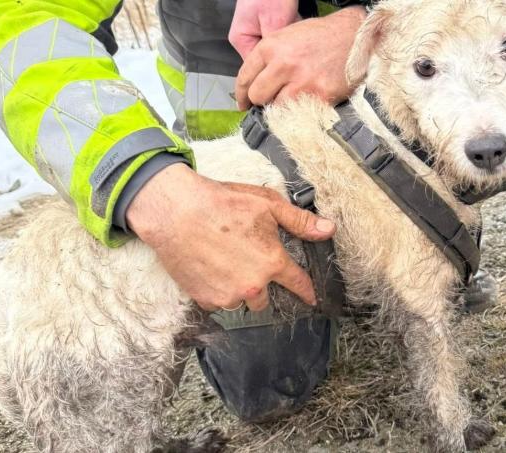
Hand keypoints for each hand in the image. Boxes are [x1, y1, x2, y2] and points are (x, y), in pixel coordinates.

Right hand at [126, 163, 335, 311]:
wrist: (176, 211)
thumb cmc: (222, 203)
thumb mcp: (267, 204)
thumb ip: (300, 221)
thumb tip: (328, 229)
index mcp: (272, 262)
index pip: (297, 283)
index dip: (306, 291)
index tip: (312, 299)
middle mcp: (253, 285)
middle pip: (266, 298)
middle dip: (261, 284)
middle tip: (246, 261)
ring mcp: (228, 295)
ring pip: (241, 300)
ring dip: (239, 289)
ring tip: (225, 263)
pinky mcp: (205, 299)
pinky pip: (218, 302)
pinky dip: (217, 290)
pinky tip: (210, 269)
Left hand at [234, 6, 366, 109]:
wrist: (356, 37)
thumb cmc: (324, 36)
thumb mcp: (289, 36)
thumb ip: (270, 57)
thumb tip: (257, 81)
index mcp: (272, 46)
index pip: (245, 77)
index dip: (242, 94)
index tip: (244, 103)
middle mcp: (284, 64)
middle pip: (257, 96)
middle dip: (261, 101)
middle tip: (270, 102)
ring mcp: (302, 82)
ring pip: (276, 109)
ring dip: (281, 109)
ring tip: (292, 101)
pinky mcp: (320, 97)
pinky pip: (300, 114)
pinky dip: (301, 113)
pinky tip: (307, 104)